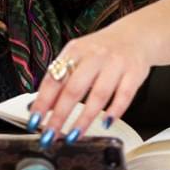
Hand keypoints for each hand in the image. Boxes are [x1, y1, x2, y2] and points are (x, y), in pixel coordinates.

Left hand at [29, 20, 150, 142]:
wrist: (135, 34)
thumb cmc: (103, 49)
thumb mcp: (78, 56)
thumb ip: (60, 79)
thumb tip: (39, 107)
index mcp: (75, 50)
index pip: (54, 79)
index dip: (42, 102)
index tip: (34, 121)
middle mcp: (94, 56)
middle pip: (74, 89)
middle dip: (60, 115)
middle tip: (51, 135)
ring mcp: (115, 64)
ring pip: (98, 95)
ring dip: (84, 119)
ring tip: (73, 135)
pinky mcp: (134, 72)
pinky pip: (124, 95)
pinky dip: (115, 111)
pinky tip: (106, 123)